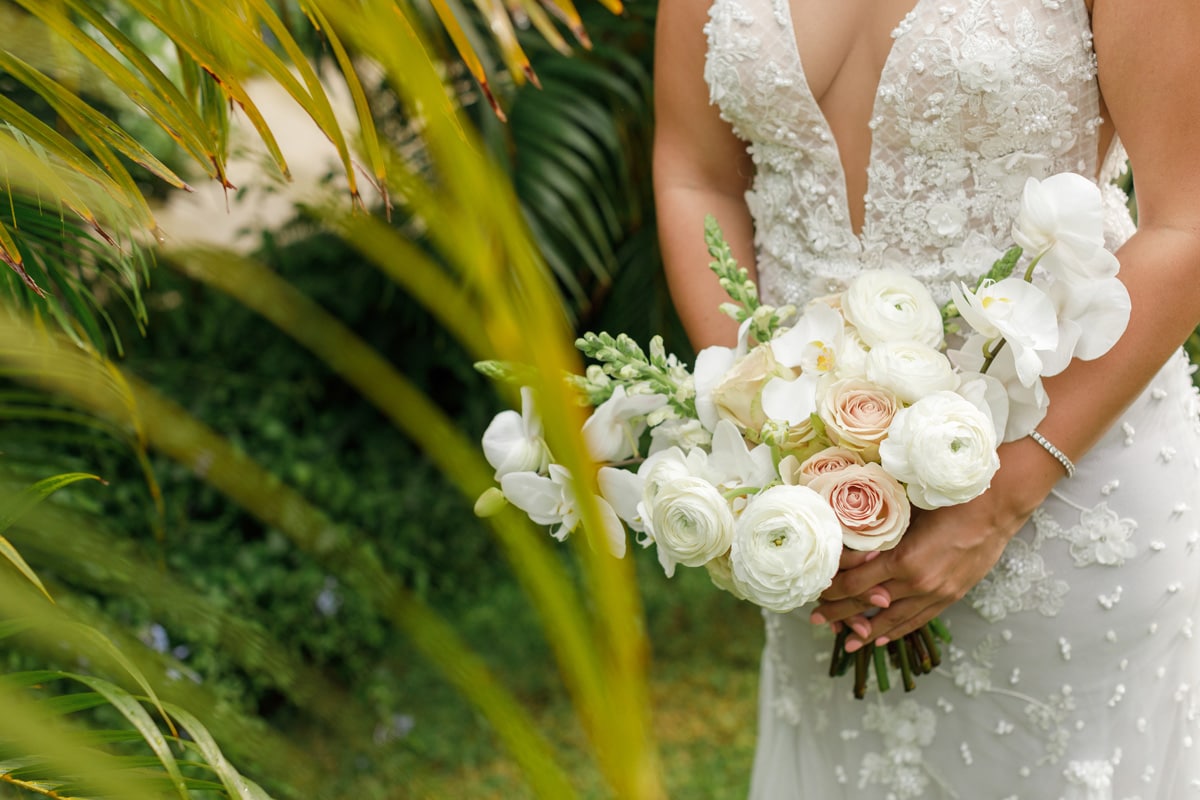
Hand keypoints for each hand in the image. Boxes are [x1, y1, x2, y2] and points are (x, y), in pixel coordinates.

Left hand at [809, 444, 1054, 650]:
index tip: (815, 592)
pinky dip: (899, 630)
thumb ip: (881, 532)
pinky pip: (920, 619)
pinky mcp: (951, 596)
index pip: (856, 583)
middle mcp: (919, 583)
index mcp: (904, 560)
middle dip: (840, 614)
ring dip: (868, 631)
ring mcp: (937, 593)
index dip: (833, 591)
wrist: (997, 506)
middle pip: (870, 605)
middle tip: (816, 621)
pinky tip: (883, 638)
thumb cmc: (949, 499)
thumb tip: (850, 541)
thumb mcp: (907, 511)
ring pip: (895, 620)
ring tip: (846, 642)